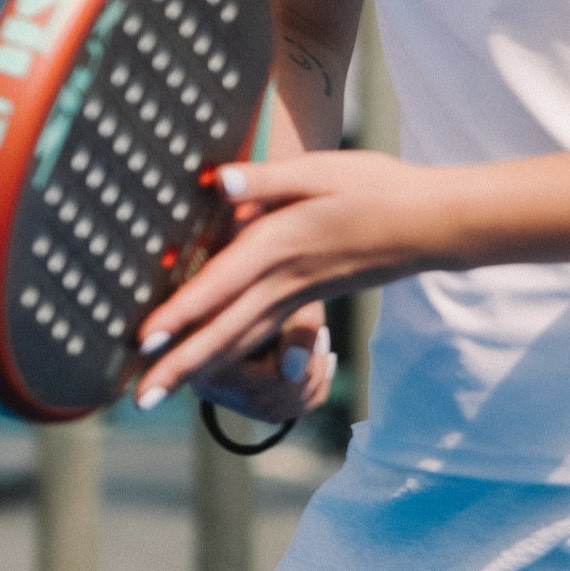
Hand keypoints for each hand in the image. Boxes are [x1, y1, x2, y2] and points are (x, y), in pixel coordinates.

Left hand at [133, 149, 417, 410]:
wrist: (430, 225)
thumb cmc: (376, 188)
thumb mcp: (322, 171)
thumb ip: (268, 179)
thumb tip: (221, 182)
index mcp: (280, 245)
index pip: (220, 285)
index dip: (180, 313)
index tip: (143, 339)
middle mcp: (284, 280)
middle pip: (224, 331)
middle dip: (180, 366)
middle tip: (139, 399)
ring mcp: (297, 295)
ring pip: (240, 341)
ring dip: (198, 367)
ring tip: (162, 390)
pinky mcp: (308, 299)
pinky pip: (260, 334)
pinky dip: (229, 352)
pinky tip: (211, 361)